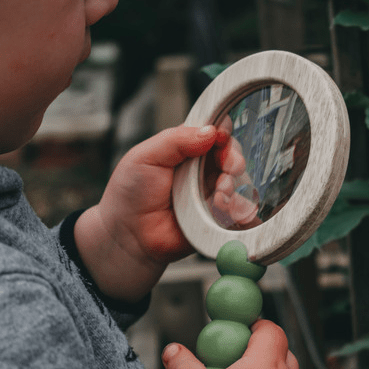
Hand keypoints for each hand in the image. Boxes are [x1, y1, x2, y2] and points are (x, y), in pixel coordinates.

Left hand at [74, 125, 222, 301]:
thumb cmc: (130, 195)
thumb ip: (175, 140)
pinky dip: (235, 207)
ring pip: (239, 182)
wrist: (129, 236)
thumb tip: (210, 132)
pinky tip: (220, 208)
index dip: (222, 133)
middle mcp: (202, 170)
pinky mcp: (217, 218)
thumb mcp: (145, 157)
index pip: (214, 133)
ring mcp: (211, 194)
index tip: (221, 137)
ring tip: (218, 194)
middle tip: (227, 166)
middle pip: (232, 155)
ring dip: (232, 185)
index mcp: (186, 150)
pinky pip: (238, 210)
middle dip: (233, 159)